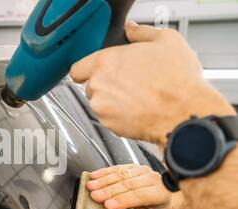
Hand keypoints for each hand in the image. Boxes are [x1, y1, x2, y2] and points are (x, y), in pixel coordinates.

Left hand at [70, 21, 234, 146]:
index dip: (86, 70)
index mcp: (106, 61)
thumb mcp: (166, 41)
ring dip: (113, 100)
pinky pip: (109, 118)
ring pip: (100, 102)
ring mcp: (102, 106)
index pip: (78, 68)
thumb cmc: (177, 81)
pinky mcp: (109, 124)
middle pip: (91, 85)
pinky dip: (119, 115)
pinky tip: (138, 109)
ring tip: (137, 96)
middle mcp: (98, 84)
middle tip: (129, 82)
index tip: (92, 72)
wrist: (184, 113)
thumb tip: (131, 29)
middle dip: (106, 84)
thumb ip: (140, 33)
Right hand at [86, 164, 189, 208]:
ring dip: (103, 180)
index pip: (139, 196)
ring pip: (121, 174)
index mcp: (160, 193)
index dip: (122, 200)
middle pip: (128, 184)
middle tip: (95, 196)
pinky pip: (117, 167)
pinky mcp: (133, 166)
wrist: (166, 197)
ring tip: (91, 186)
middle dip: (109, 190)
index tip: (107, 205)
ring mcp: (143, 171)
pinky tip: (94, 176)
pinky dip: (104, 172)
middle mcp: (153, 179)